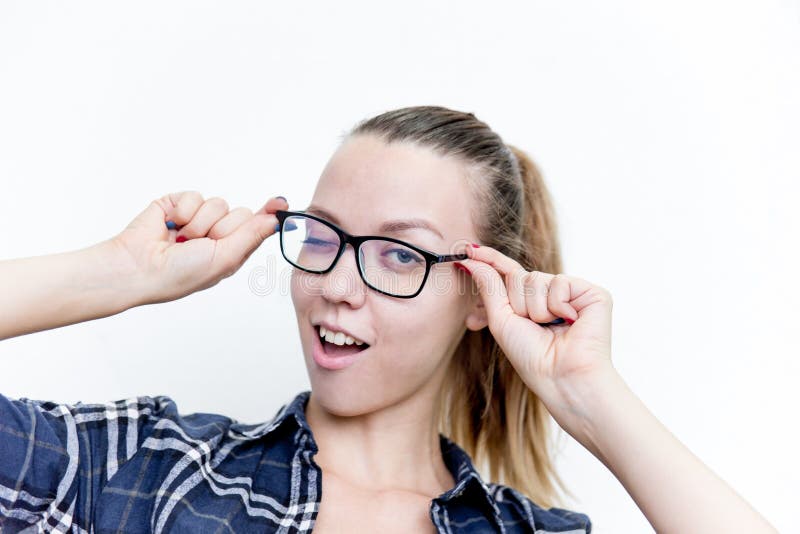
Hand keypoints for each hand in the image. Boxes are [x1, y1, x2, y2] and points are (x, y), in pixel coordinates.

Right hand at [108, 191, 287, 304]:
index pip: (256, 228)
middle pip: (241, 214)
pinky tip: (170, 226)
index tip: (280, 202)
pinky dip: (183, 212)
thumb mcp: (223, 259)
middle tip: (202, 245)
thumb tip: (275, 220)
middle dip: (223, 229)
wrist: (138, 267)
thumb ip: (251, 236)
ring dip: (200, 224)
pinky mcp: (177, 203)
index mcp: (230, 251)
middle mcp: (216, 233)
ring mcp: (197, 218)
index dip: (268, 215)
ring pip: (218, 204)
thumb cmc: (179, 274)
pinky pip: (195, 196)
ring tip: (181, 240)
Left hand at [458, 244, 613, 411]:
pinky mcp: (592, 293)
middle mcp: (550, 294)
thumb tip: (471, 259)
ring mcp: (572, 293)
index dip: (489, 261)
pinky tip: (570, 322)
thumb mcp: (501, 320)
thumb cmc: (531, 356)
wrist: (561, 376)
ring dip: (536, 309)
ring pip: (536, 279)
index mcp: (529, 302)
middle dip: (517, 304)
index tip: (466, 251)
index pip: (507, 273)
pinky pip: (560, 282)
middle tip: (532, 327)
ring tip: (552, 328)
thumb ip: (488, 286)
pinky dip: (558, 305)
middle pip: (518, 276)